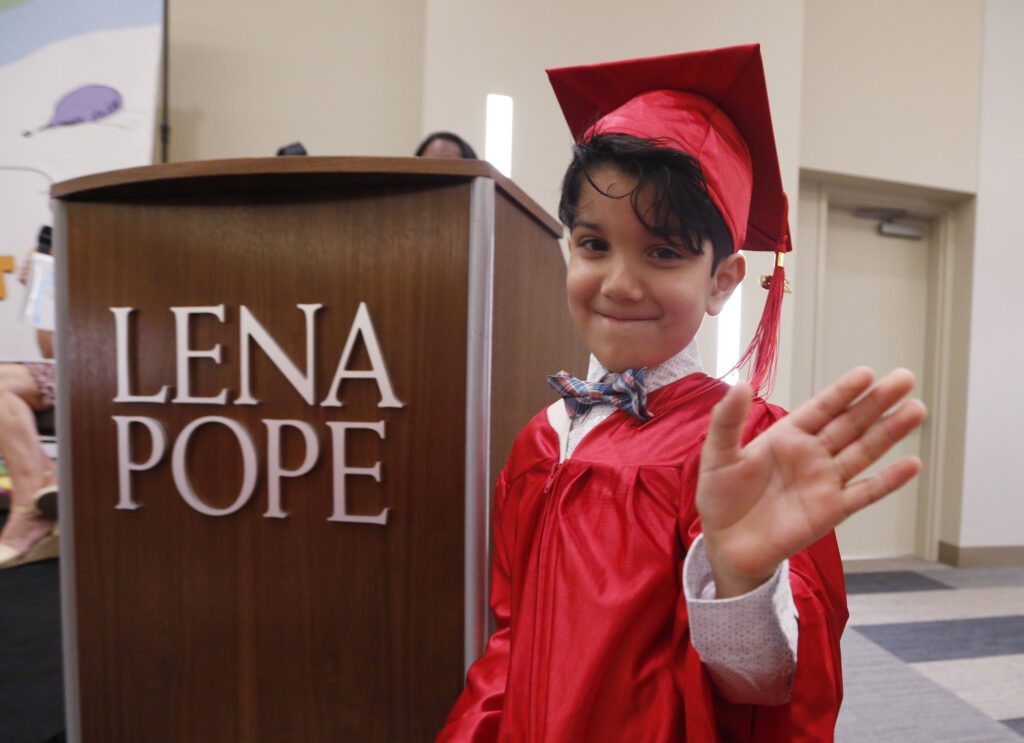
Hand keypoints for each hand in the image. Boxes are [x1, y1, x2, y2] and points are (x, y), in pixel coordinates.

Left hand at [697, 367, 926, 597]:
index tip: (867, 373)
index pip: (821, 408)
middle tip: (905, 378)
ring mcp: (824, 482)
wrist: (726, 544)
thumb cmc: (720, 497)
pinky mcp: (831, 511)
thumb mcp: (718, 454)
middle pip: (851, 423)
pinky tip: (911, 464)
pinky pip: (865, 492)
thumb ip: (728, 421)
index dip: (844, 392)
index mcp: (786, 437)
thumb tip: (741, 384)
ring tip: (916, 410)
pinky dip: (889, 480)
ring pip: (864, 452)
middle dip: (877, 402)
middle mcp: (811, 455)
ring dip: (889, 432)